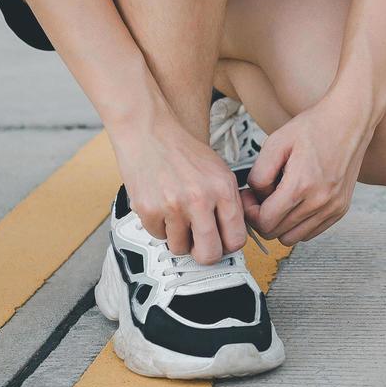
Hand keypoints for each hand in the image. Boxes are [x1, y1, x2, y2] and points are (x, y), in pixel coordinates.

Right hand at [109, 108, 246, 262]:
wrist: (149, 132)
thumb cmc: (184, 151)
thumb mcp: (219, 172)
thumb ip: (229, 203)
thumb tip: (233, 236)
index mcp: (223, 189)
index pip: (236, 240)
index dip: (228, 246)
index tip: (221, 242)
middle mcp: (200, 199)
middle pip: (209, 255)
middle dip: (204, 253)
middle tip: (199, 243)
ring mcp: (173, 206)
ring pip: (180, 248)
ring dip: (179, 238)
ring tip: (178, 216)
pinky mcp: (149, 210)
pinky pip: (158, 236)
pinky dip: (160, 227)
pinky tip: (162, 207)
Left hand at [242, 88, 374, 245]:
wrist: (350, 120)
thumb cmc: (315, 127)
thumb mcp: (275, 143)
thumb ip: (258, 175)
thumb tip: (255, 197)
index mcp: (301, 185)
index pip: (265, 222)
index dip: (251, 212)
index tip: (250, 198)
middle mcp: (320, 201)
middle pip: (277, 233)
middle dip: (262, 218)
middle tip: (261, 198)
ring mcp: (333, 208)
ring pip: (294, 238)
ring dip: (280, 224)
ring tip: (279, 200)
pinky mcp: (341, 209)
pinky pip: (311, 232)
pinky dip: (298, 224)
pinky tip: (295, 203)